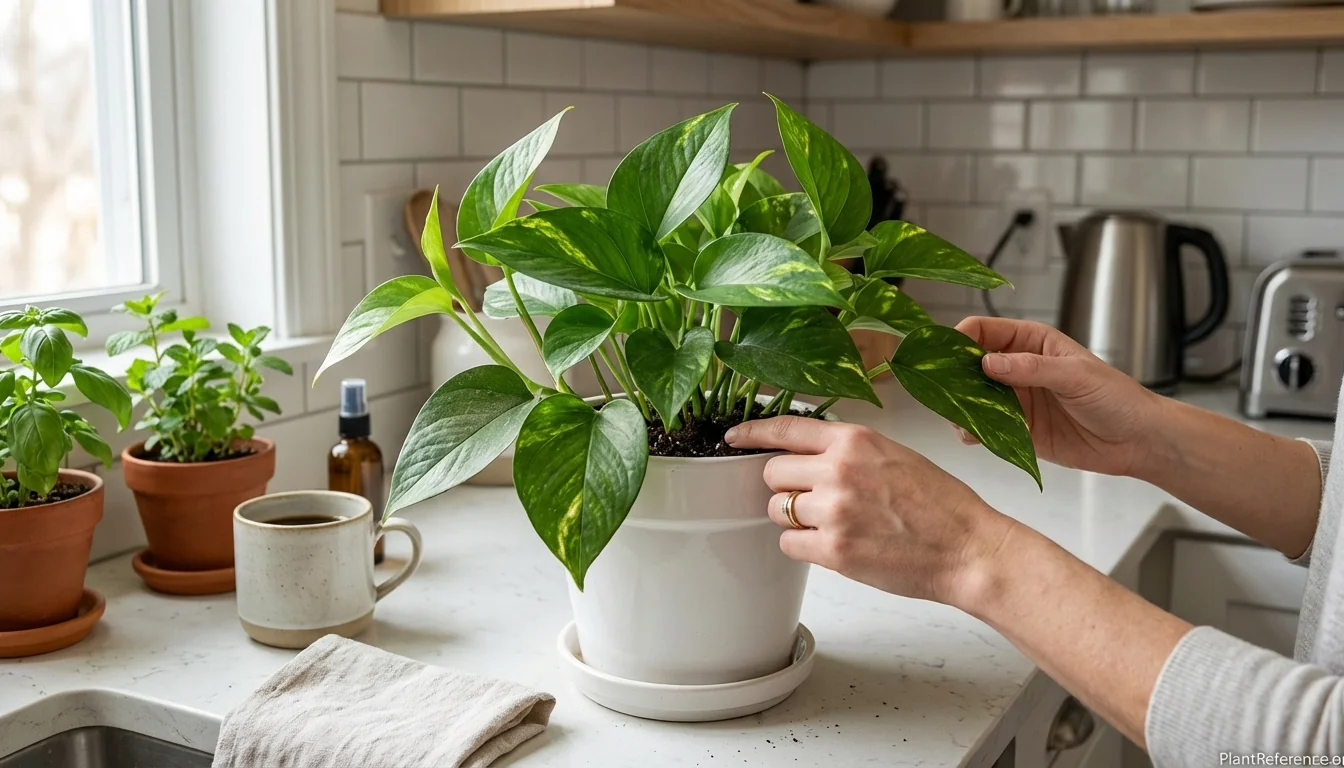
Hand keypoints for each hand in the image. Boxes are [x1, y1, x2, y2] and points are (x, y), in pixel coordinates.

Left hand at [725, 417, 1016, 606]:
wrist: (968, 548)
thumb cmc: (940, 505)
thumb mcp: (895, 455)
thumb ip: (848, 452)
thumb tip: (806, 456)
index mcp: (855, 440)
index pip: (785, 427)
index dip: (752, 433)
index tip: (733, 438)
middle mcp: (839, 469)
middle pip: (772, 472)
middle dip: (785, 486)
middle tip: (812, 499)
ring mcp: (834, 510)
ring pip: (777, 509)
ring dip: (794, 519)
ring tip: (833, 524)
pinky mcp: (834, 549)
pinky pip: (788, 544)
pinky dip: (802, 547)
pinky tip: (833, 545)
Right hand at [955, 317, 1160, 477]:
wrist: (1137, 440)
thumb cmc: (1116, 397)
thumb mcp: (1075, 375)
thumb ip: (1031, 368)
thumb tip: (988, 363)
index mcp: (1031, 341)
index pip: (984, 331)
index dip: (962, 339)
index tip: (947, 356)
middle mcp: (1017, 367)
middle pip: (970, 365)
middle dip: (954, 377)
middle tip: (945, 393)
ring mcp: (1016, 399)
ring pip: (973, 397)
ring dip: (961, 407)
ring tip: (959, 420)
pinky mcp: (1018, 428)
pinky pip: (986, 427)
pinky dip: (974, 431)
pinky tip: (972, 436)